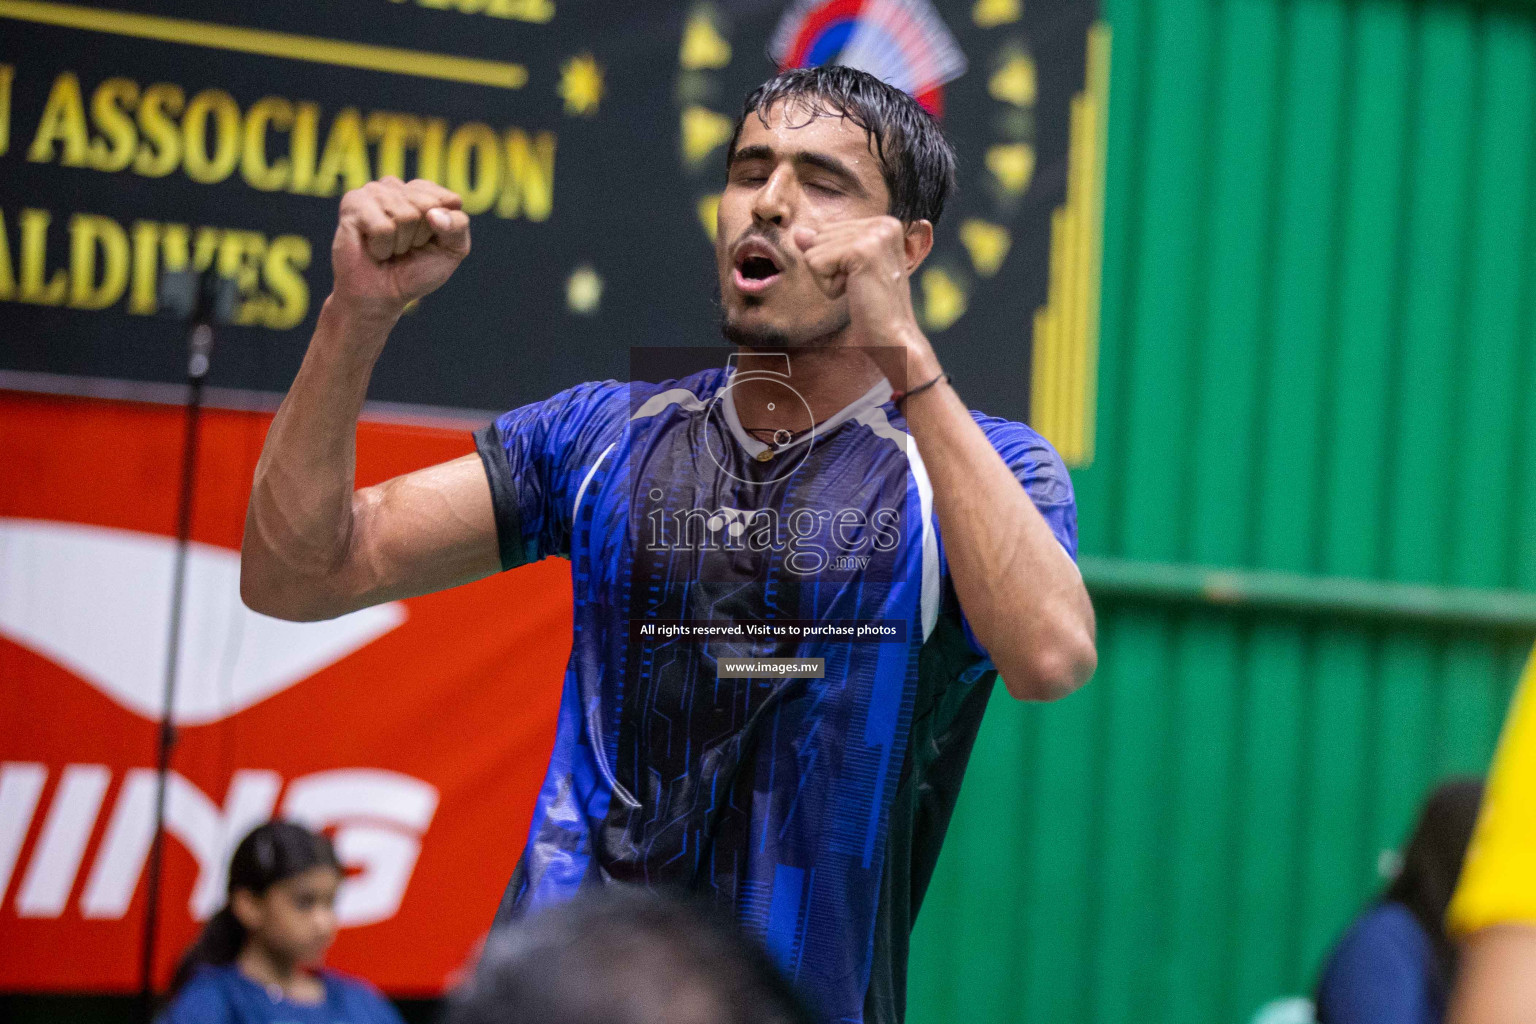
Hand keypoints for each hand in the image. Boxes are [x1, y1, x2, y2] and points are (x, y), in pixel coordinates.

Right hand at [331, 177, 470, 317]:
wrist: (381, 296)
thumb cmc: (415, 271)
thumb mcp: (451, 250)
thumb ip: (458, 226)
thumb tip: (433, 214)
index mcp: (423, 192)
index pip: (450, 200)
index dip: (445, 230)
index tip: (428, 242)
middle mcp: (397, 186)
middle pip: (428, 205)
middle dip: (420, 236)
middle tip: (404, 248)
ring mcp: (373, 191)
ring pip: (405, 215)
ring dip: (400, 244)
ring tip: (388, 248)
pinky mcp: (353, 203)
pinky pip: (383, 227)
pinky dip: (382, 247)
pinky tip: (373, 248)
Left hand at [792, 215, 937, 385]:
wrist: (894, 337)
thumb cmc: (873, 308)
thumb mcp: (847, 270)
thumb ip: (825, 246)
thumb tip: (798, 231)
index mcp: (884, 223)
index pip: (828, 230)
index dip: (835, 261)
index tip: (862, 279)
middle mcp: (883, 223)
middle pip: (819, 237)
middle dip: (829, 268)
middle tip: (860, 287)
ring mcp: (875, 235)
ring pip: (814, 250)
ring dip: (828, 278)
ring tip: (859, 290)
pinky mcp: (862, 251)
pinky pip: (815, 263)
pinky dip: (828, 286)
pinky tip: (854, 293)